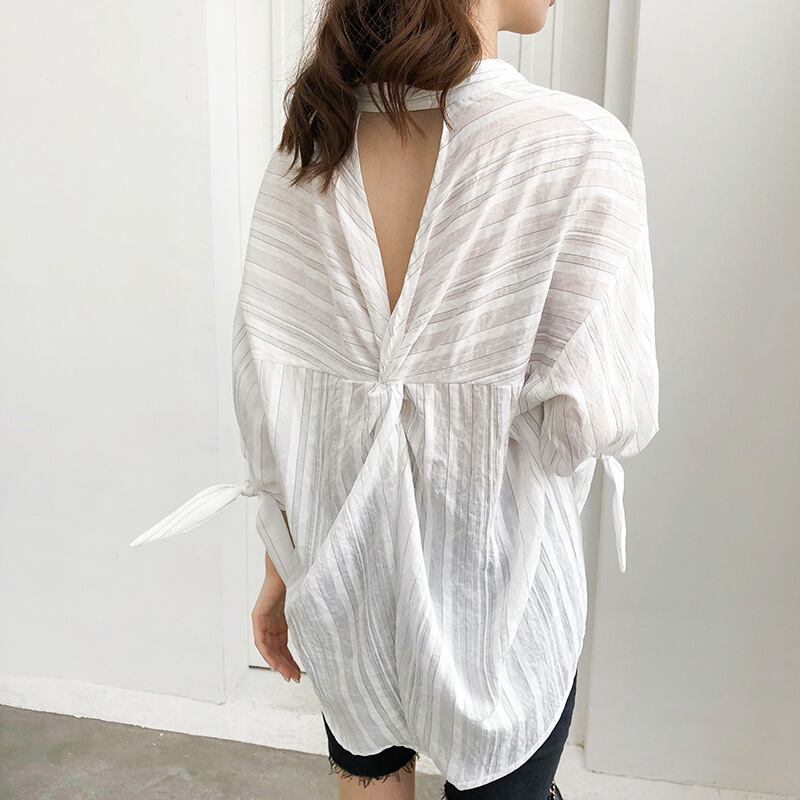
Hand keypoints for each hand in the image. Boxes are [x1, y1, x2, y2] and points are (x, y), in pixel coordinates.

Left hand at [251, 565, 301, 682]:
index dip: (290, 659)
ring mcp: (263, 619)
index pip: (283, 644)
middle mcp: (271, 621)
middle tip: (294, 678)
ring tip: (289, 676)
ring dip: (278, 664)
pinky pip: (261, 641)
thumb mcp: (306, 603)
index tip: (298, 672)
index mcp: (281, 618)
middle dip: (286, 665)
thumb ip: (310, 615)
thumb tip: (330, 624)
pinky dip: (268, 654)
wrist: (287, 564)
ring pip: (268, 649)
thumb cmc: (299, 578)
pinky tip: (276, 664)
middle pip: (277, 649)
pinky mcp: (258, 617)